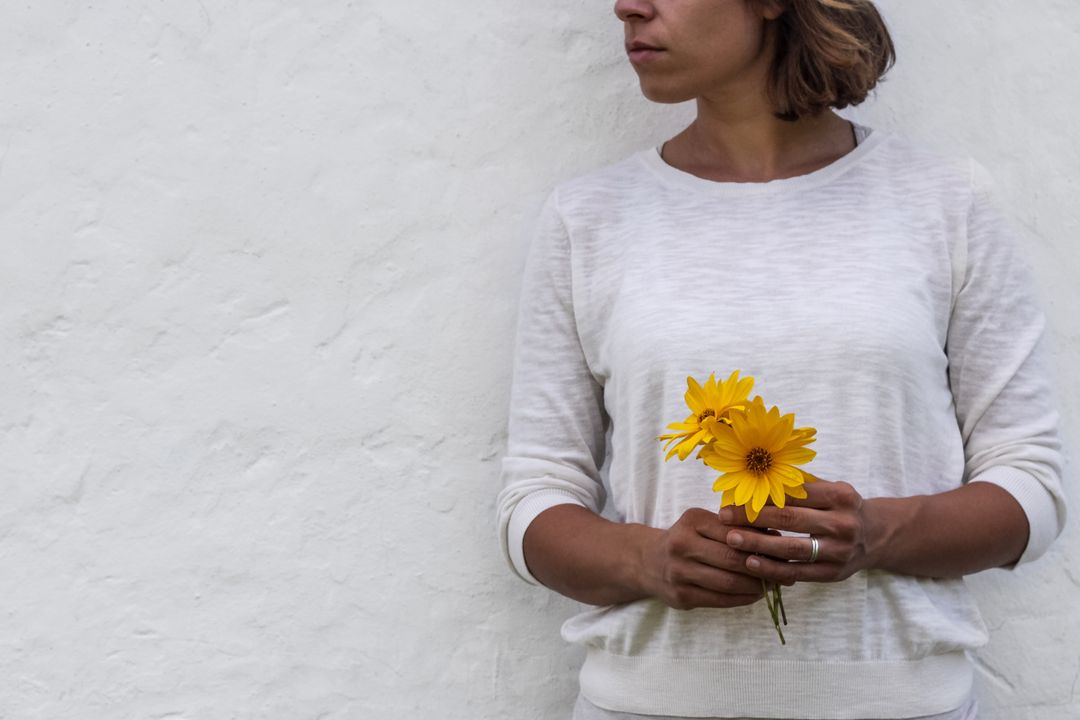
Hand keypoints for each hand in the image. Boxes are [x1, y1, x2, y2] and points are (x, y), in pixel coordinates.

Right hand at [641, 507, 791, 609]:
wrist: (647, 562)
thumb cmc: (686, 539)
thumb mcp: (704, 524)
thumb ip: (735, 528)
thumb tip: (775, 536)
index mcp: (692, 521)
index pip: (735, 532)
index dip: (761, 542)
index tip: (783, 548)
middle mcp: (682, 545)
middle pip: (732, 559)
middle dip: (763, 567)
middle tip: (785, 572)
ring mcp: (679, 573)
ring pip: (728, 583)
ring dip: (756, 586)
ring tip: (773, 585)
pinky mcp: (681, 596)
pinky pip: (720, 600)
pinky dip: (742, 598)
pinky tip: (755, 594)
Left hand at [719, 479, 879, 583]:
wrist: (876, 536)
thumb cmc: (841, 507)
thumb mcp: (830, 489)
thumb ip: (799, 485)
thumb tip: (755, 475)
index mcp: (840, 496)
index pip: (794, 494)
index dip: (762, 494)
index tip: (735, 495)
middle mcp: (843, 523)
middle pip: (790, 519)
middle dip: (753, 518)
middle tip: (724, 517)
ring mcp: (840, 551)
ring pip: (792, 549)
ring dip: (758, 544)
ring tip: (732, 540)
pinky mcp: (834, 573)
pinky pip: (798, 572)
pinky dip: (773, 569)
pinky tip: (751, 563)